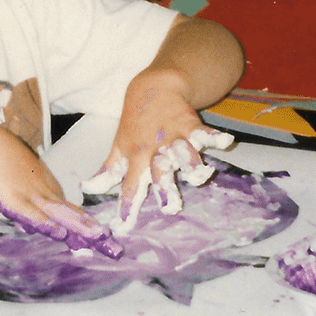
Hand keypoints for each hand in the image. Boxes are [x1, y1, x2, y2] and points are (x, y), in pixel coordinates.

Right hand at [0, 124, 121, 257]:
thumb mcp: (17, 188)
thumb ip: (26, 209)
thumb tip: (31, 229)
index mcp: (48, 190)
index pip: (73, 212)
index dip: (89, 227)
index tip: (105, 240)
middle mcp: (46, 193)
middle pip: (74, 216)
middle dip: (94, 234)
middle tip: (115, 249)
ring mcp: (32, 196)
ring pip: (61, 216)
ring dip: (81, 229)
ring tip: (100, 240)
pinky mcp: (14, 199)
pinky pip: (33, 215)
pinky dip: (46, 224)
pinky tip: (59, 234)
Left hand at [82, 66, 234, 234]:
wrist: (153, 87)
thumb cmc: (136, 123)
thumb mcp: (120, 146)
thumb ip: (109, 171)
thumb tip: (89, 190)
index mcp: (136, 157)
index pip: (129, 186)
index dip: (126, 207)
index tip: (122, 228)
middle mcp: (155, 150)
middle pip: (160, 173)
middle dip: (166, 190)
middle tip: (171, 209)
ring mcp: (174, 137)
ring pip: (183, 153)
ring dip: (191, 164)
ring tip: (200, 176)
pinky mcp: (191, 124)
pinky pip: (204, 132)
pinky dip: (215, 137)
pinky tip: (225, 142)